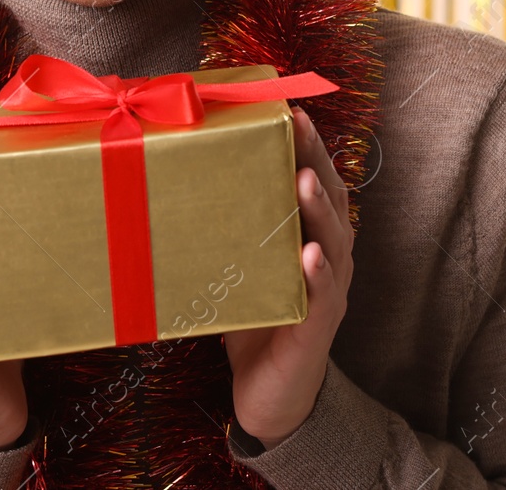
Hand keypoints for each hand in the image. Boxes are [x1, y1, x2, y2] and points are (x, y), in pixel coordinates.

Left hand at [224, 107, 352, 448]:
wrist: (270, 397)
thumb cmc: (253, 321)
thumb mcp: (237, 265)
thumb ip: (224, 228)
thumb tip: (173, 181)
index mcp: (310, 237)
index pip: (315, 181)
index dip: (307, 145)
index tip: (290, 108)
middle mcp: (328, 257)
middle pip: (331, 200)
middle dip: (315, 160)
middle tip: (298, 125)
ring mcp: (327, 292)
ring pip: (332, 243)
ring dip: (319, 210)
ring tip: (304, 181)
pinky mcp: (316, 328)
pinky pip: (321, 297)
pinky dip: (318, 275)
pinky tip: (309, 256)